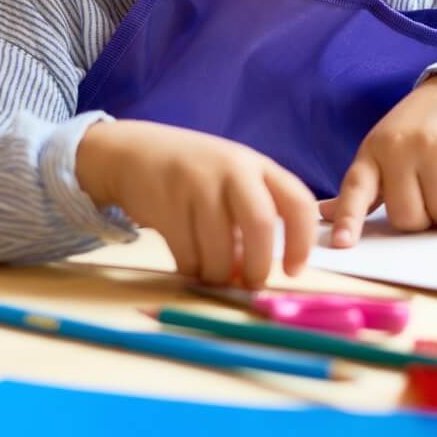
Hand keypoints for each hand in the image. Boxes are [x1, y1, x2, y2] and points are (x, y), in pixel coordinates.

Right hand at [75, 119, 315, 287]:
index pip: (297, 202)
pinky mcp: (166, 205)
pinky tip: (192, 264)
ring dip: (219, 276)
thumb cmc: (195, 173)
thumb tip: (256, 273)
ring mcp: (197, 185)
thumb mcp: (231, 181)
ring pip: (219, 250)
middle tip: (252, 283)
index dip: (302, 242)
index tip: (294, 270)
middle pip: (260, 226)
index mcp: (257, 166)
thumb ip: (251, 219)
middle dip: (259, 266)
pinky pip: (187, 256)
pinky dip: (193, 272)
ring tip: (216, 275)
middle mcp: (231, 170)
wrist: (133, 153)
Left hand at [320, 74, 436, 247]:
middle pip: (408, 218)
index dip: (348, 219)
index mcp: (372, 153)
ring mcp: (433, 148)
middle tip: (428, 197)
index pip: (355, 190)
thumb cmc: (414, 131)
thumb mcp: (379, 151)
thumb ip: (359, 188)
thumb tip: (324, 213)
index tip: (342, 242)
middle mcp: (398, 148)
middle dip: (423, 220)